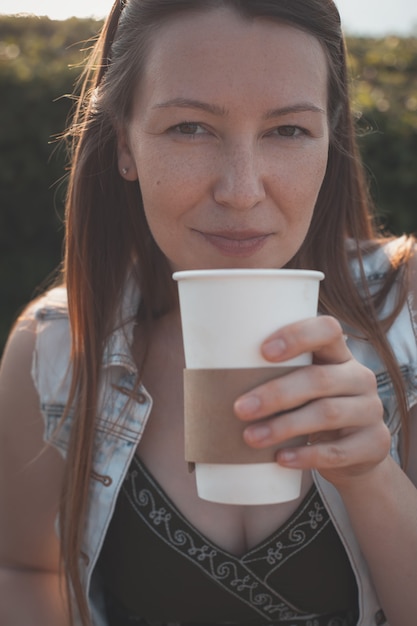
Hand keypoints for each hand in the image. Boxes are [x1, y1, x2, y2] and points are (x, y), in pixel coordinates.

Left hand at [233, 315, 390, 487]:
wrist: (354, 452)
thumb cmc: (310, 409)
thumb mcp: (300, 386)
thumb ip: (272, 377)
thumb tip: (204, 379)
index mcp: (338, 354)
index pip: (328, 330)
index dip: (298, 335)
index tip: (263, 351)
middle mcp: (358, 377)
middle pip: (319, 378)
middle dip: (275, 393)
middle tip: (239, 408)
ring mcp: (370, 410)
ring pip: (327, 414)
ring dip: (284, 426)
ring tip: (251, 437)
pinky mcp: (374, 443)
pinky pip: (339, 451)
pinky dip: (307, 456)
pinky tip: (282, 459)